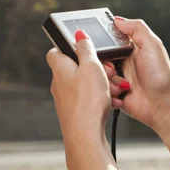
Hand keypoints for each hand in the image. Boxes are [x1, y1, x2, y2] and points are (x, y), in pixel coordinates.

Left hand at [46, 29, 112, 164]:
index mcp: (60, 67)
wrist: (85, 136)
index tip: (83, 45)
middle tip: (107, 70)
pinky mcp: (74, 111)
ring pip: (85, 83)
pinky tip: (112, 101)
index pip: (56, 50)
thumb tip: (78, 33)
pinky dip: (101, 97)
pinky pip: (89, 98)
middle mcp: (59, 82)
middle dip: (96, 67)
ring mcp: (66, 98)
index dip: (68, 45)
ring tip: (114, 88)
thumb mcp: (91, 65)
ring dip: (102, 83)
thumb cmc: (87, 100)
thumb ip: (85, 47)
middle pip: (76, 66)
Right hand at [103, 18, 169, 134]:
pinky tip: (120, 92)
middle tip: (112, 67)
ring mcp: (118, 76)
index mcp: (131, 47)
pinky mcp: (114, 92)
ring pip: (99, 72)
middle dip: (103, 62)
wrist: (163, 106)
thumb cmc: (161, 76)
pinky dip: (108, 90)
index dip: (102, 40)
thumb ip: (136, 28)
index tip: (99, 43)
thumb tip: (117, 19)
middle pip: (101, 55)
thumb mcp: (152, 45)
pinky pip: (102, 88)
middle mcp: (123, 60)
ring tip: (121, 83)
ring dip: (107, 77)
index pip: (110, 38)